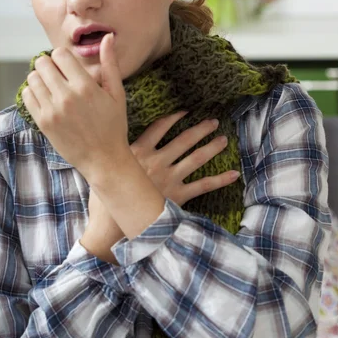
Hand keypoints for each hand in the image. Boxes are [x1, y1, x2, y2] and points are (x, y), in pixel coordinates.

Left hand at [21, 34, 129, 179]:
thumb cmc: (114, 126)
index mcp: (86, 87)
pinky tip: (46, 97)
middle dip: (49, 65)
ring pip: (32, 78)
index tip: (68, 65)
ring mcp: (52, 110)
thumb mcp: (117, 94)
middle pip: (42, 63)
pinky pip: (27, 96)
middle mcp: (66, 97)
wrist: (104, 159)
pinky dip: (34, 92)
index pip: (60, 54)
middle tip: (58, 74)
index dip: (62, 57)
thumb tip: (108, 37)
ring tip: (52, 86)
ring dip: (40, 78)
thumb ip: (110, 64)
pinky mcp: (43, 122)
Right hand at [81, 112, 239, 260]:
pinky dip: (220, 179)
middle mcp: (157, 161)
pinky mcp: (177, 196)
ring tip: (223, 140)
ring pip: (196, 158)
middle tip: (213, 122)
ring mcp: (169, 178)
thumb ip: (115, 156)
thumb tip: (111, 144)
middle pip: (184, 139)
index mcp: (138, 151)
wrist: (112, 225)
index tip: (185, 112)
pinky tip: (234, 174)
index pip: (159, 127)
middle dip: (200, 129)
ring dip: (212, 147)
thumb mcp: (104, 169)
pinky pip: (203, 185)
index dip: (174, 118)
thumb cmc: (105, 199)